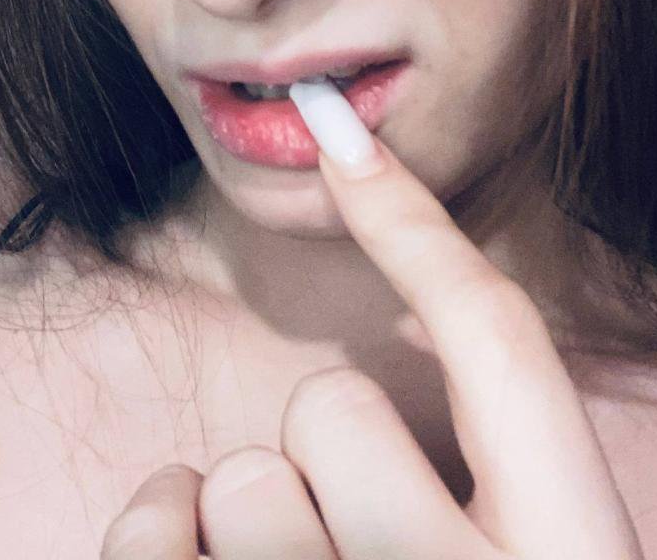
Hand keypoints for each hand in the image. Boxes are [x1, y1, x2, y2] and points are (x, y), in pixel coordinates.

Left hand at [101, 80, 644, 559]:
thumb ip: (476, 493)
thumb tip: (365, 346)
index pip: (507, 349)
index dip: (422, 227)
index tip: (343, 138)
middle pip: (333, 409)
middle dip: (316, 457)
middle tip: (348, 551)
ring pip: (236, 477)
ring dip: (235, 523)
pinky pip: (149, 536)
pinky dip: (150, 541)